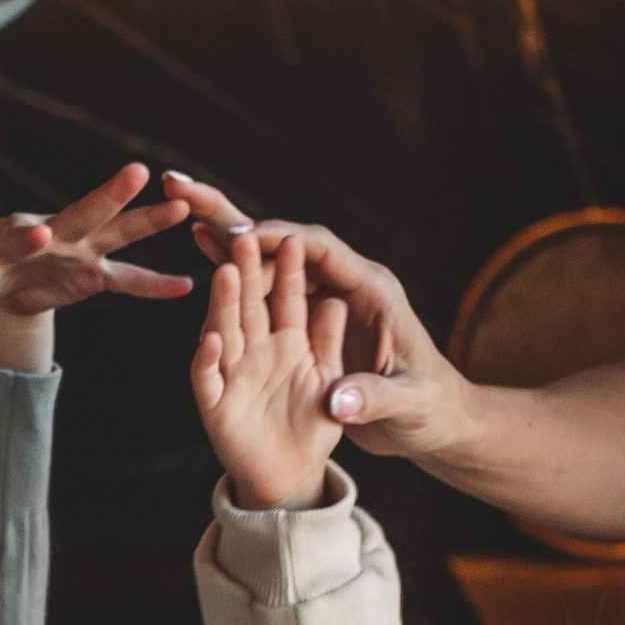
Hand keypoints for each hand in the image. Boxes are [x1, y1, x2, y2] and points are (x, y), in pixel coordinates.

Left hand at [0, 162, 195, 371]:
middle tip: (135, 170)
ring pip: (117, 232)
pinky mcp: (93, 273)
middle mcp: (54, 233)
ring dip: (148, 220)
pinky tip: (188, 287)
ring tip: (184, 205)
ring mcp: (79, 250)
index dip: (29, 238)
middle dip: (108, 194)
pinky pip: (128, 280)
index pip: (23, 236)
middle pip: (82, 212)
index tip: (41, 236)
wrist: (2, 276)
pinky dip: (154, 285)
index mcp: (15, 236)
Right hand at [159, 180, 470, 463]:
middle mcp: (345, 287)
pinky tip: (210, 271)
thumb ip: (372, 399)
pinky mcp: (312, 326)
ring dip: (235, 248)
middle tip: (196, 202)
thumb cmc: (429, 411)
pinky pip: (270, 297)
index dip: (280, 239)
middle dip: (246, 227)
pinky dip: (241, 282)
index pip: (322, 250)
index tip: (240, 237)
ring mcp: (326, 304)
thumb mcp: (407, 407)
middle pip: (290, 246)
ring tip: (188, 219)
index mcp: (372, 292)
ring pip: (275, 266)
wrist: (435, 422)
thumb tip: (335, 401)